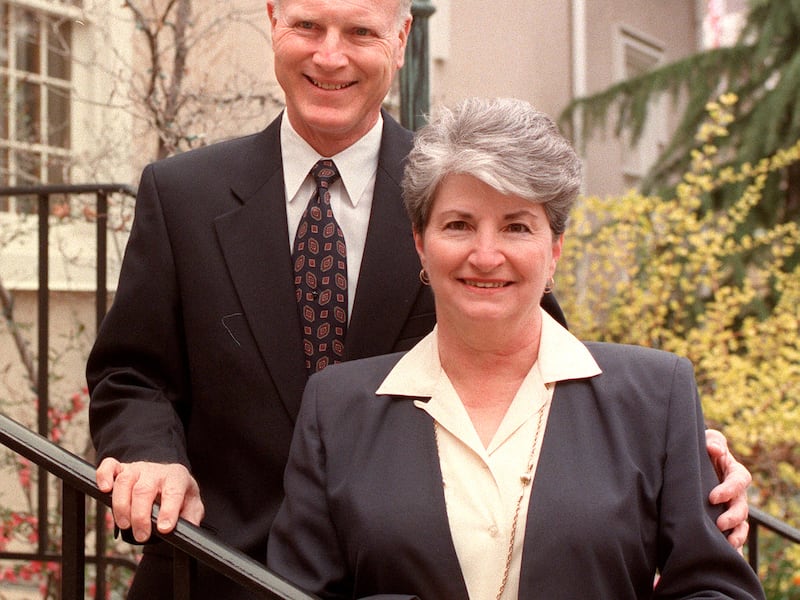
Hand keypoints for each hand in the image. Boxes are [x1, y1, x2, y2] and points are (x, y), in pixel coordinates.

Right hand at [96, 458, 204, 541]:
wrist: (168, 476)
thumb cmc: (179, 493)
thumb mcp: (192, 504)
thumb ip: (192, 516)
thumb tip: (189, 529)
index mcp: (176, 478)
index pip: (173, 492)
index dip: (168, 511)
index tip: (164, 528)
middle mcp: (155, 472)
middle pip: (144, 490)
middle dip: (140, 516)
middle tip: (142, 535)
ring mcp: (137, 469)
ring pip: (125, 481)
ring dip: (121, 505)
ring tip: (125, 525)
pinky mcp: (121, 469)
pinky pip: (109, 466)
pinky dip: (104, 476)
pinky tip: (104, 490)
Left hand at [705, 429, 751, 550]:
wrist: (692, 462)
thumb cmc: (702, 449)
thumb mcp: (708, 440)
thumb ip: (713, 441)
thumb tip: (714, 448)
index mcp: (734, 472)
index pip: (738, 481)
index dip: (728, 490)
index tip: (713, 497)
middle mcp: (736, 493)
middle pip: (742, 507)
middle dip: (732, 516)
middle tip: (719, 523)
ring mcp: (731, 507)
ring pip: (741, 523)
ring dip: (736, 534)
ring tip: (727, 542)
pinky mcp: (723, 519)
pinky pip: (734, 533)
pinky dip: (733, 543)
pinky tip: (726, 551)